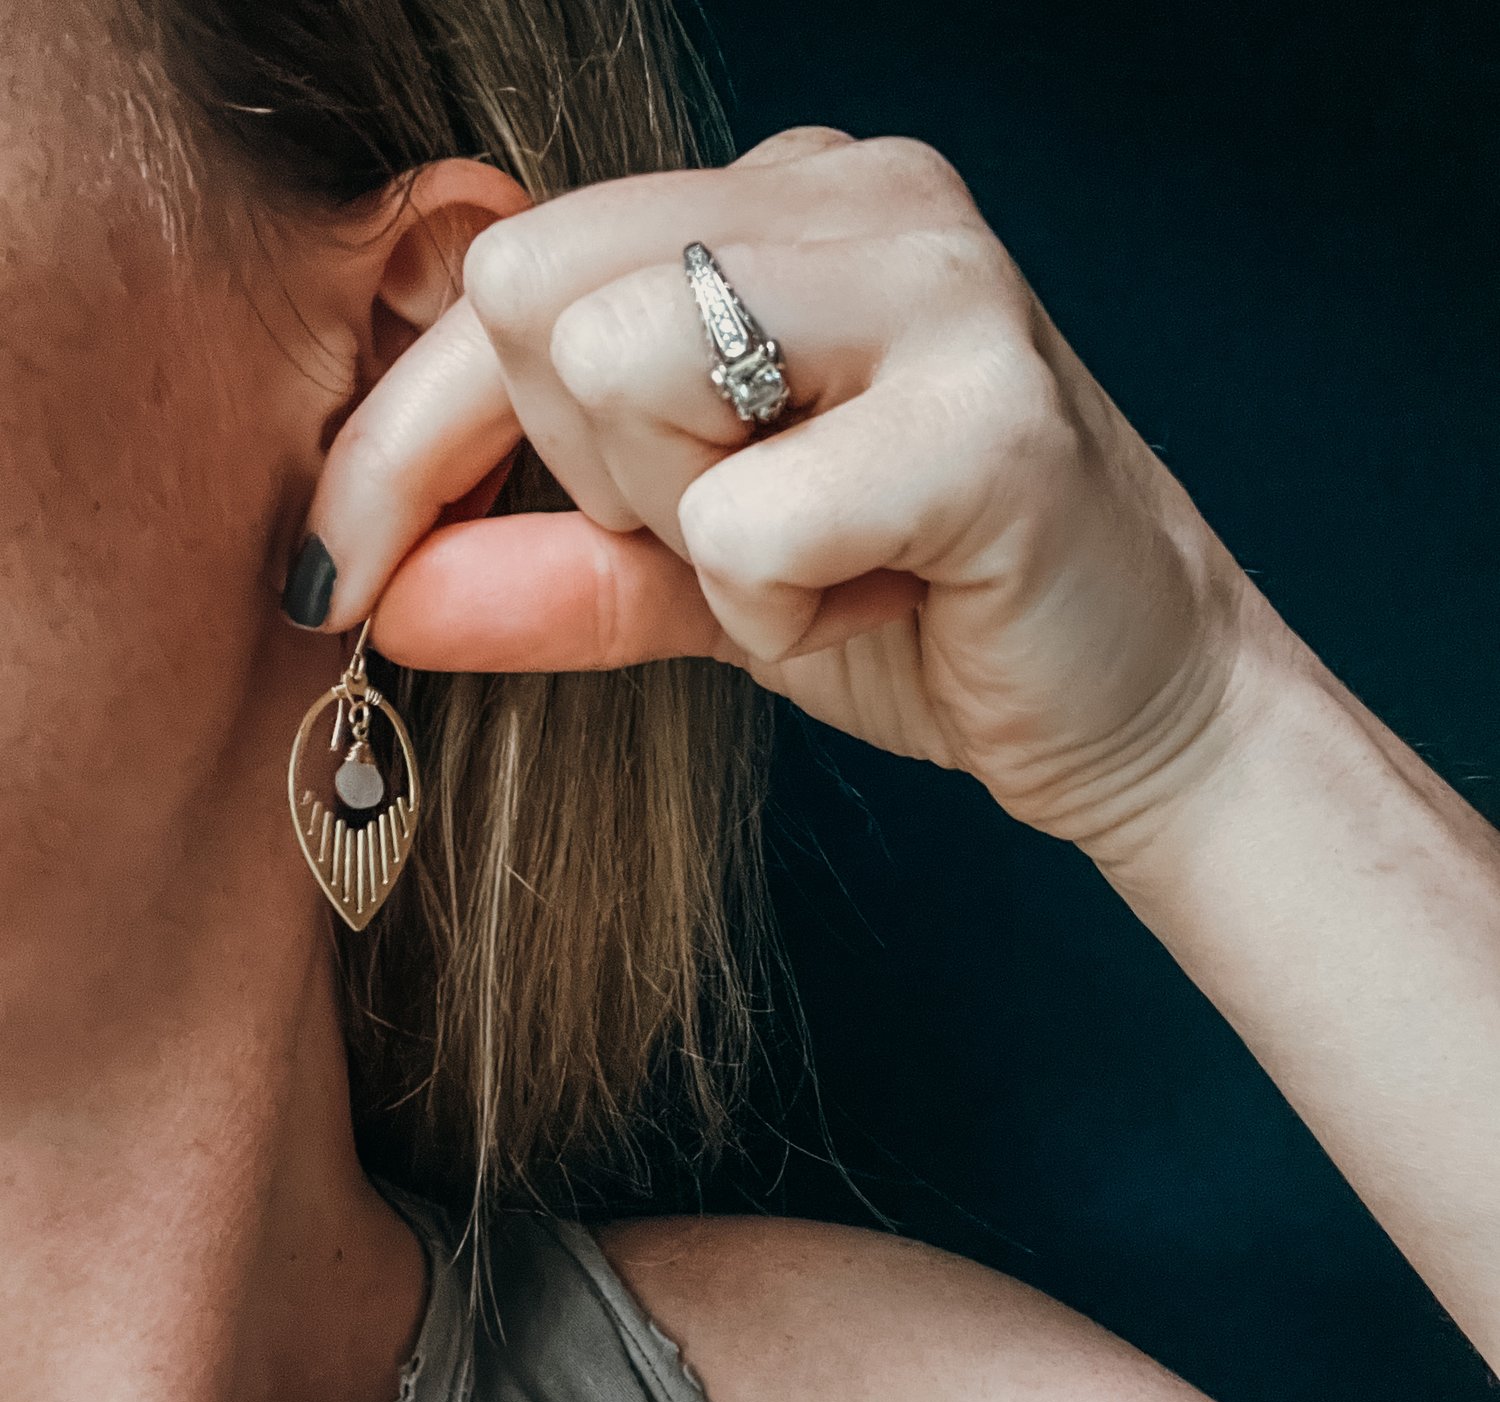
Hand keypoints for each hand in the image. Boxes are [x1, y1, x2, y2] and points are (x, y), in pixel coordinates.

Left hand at [291, 126, 1260, 851]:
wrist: (1129, 706)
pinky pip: (747, 521)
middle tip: (737, 538)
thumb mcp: (700, 584)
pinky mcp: (991, 414)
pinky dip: (781, 614)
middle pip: (540, 297)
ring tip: (819, 559)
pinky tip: (884, 600)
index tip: (338, 570)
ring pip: (627, 367)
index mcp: (780, 202)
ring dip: (691, 532)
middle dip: (599, 474)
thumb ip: (548, 565)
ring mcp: (936, 279)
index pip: (506, 268)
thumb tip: (379, 591)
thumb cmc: (920, 614)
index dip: (402, 435)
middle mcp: (857, 192)